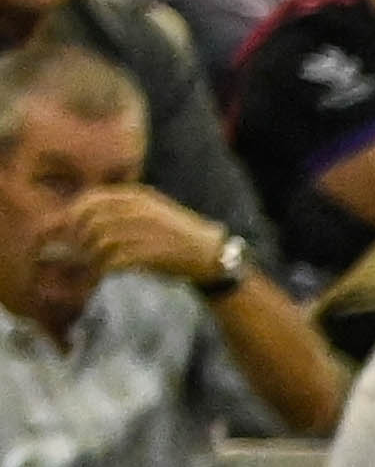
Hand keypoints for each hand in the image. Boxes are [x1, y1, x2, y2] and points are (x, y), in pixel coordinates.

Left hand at [62, 186, 235, 289]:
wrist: (210, 254)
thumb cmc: (175, 235)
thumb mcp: (149, 210)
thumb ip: (118, 209)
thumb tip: (76, 218)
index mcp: (136, 196)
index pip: (90, 200)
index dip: (74, 215)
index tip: (72, 231)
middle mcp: (138, 210)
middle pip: (90, 222)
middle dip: (80, 239)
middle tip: (82, 251)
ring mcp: (144, 231)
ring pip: (99, 242)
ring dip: (93, 256)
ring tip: (96, 263)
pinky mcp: (149, 253)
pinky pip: (113, 260)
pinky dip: (106, 268)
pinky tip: (109, 271)